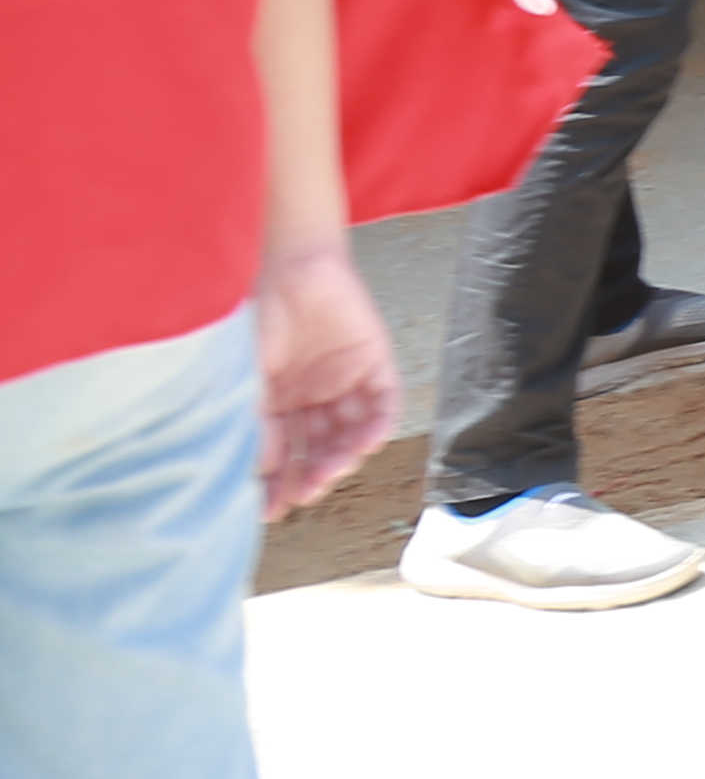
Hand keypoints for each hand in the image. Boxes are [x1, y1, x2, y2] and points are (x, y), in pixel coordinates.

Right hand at [254, 240, 400, 516]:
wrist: (289, 268)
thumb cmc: (255, 321)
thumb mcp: (246, 381)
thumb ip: (255, 424)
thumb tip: (261, 473)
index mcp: (275, 405)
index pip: (280, 456)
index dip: (277, 484)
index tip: (271, 511)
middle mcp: (310, 400)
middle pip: (316, 449)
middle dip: (311, 475)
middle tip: (305, 493)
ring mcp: (342, 383)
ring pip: (350, 433)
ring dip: (342, 457)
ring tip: (330, 471)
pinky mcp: (374, 363)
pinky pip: (383, 403)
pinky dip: (377, 426)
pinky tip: (364, 445)